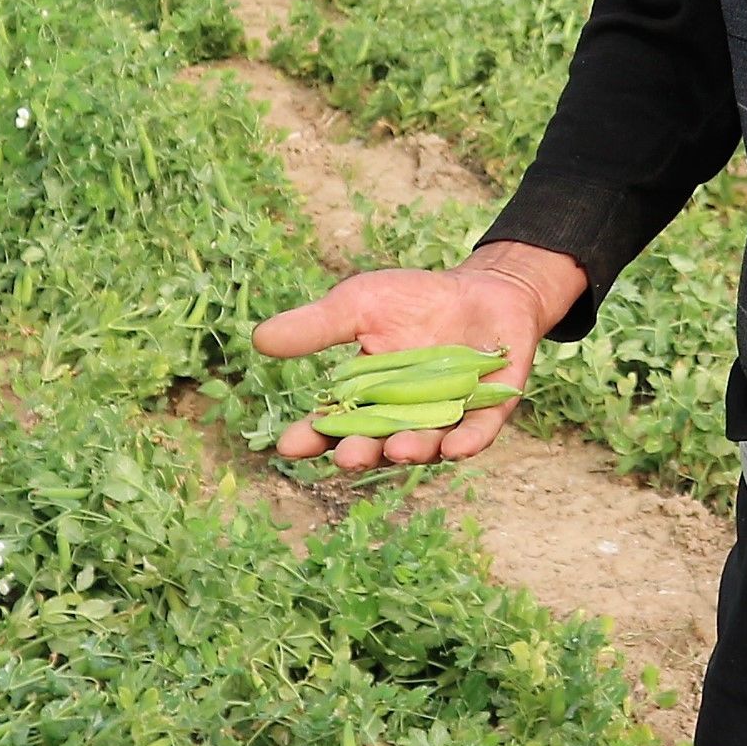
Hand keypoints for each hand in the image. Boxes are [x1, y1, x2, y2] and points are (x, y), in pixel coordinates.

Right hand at [251, 242, 586, 471]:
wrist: (482, 289)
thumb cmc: (413, 300)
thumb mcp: (358, 305)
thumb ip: (316, 327)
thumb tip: (259, 338)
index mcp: (364, 399)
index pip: (332, 426)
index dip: (311, 438)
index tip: (289, 445)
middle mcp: (401, 419)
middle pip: (376, 444)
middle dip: (361, 452)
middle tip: (347, 456)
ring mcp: (445, 419)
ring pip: (424, 445)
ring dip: (411, 451)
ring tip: (399, 450)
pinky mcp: (488, 413)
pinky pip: (476, 434)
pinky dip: (466, 442)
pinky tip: (455, 448)